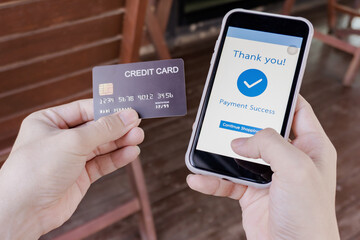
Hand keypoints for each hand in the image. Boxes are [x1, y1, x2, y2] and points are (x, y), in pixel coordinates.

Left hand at [0, 99, 143, 238]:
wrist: (24, 211)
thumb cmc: (35, 170)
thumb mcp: (73, 141)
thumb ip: (104, 129)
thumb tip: (128, 115)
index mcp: (50, 121)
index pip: (85, 109)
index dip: (107, 109)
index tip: (128, 109)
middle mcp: (61, 138)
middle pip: (96, 128)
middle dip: (117, 127)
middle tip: (137, 125)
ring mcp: (71, 157)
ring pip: (102, 146)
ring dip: (121, 142)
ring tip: (138, 138)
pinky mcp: (80, 175)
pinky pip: (103, 163)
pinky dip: (117, 158)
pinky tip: (131, 152)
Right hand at [187, 96, 339, 239]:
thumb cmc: (309, 216)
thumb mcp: (295, 168)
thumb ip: (268, 144)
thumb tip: (239, 142)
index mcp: (310, 147)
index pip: (297, 109)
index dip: (280, 95)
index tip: (259, 84)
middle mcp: (289, 158)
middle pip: (261, 130)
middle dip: (240, 122)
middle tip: (222, 111)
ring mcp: (269, 175)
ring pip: (239, 154)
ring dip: (219, 151)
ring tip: (201, 143)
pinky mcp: (251, 192)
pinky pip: (226, 180)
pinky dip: (211, 179)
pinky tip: (198, 178)